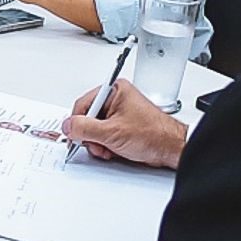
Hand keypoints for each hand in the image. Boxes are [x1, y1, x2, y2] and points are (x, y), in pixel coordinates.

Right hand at [63, 79, 187, 168]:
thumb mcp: (112, 132)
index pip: (83, 104)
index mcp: (114, 90)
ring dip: (99, 142)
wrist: (172, 149)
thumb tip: (68, 126)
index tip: (76, 135)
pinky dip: (106, 145)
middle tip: (99, 143)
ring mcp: (120, 113)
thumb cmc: (154, 134)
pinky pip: (104, 135)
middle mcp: (116, 99)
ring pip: (95, 129)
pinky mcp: (122, 126)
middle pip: (88, 117)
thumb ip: (85, 128)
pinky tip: (115, 150)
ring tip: (110, 148)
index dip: (77, 122)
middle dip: (91, 135)